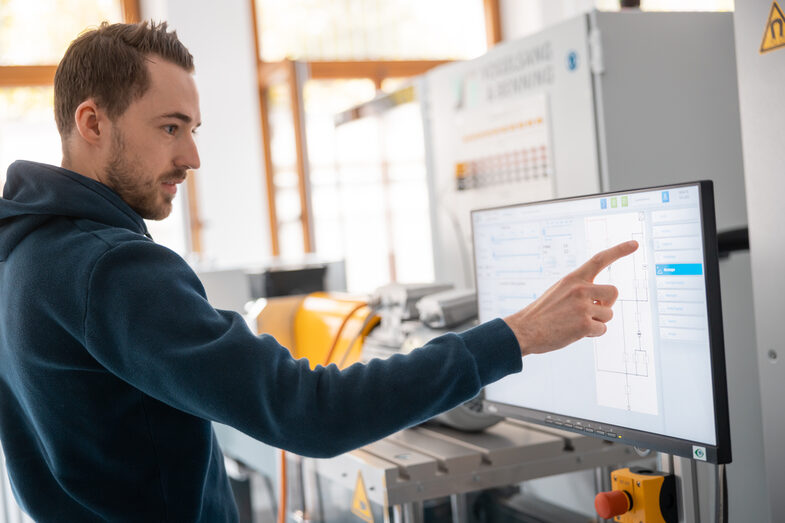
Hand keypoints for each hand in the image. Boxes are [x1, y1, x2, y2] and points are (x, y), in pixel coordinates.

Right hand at [503, 240, 638, 356]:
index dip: (619, 250)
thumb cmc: (541, 314)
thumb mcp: (558, 292)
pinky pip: (602, 329)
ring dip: (597, 321)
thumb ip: (579, 290)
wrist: (525, 330)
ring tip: (576, 324)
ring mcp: (583, 306)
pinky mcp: (584, 324)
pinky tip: (575, 332)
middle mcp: (580, 289)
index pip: (599, 259)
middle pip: (613, 292)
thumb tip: (600, 302)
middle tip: (591, 312)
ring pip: (608, 314)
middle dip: (607, 304)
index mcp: (573, 278)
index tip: (635, 243)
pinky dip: (592, 334)